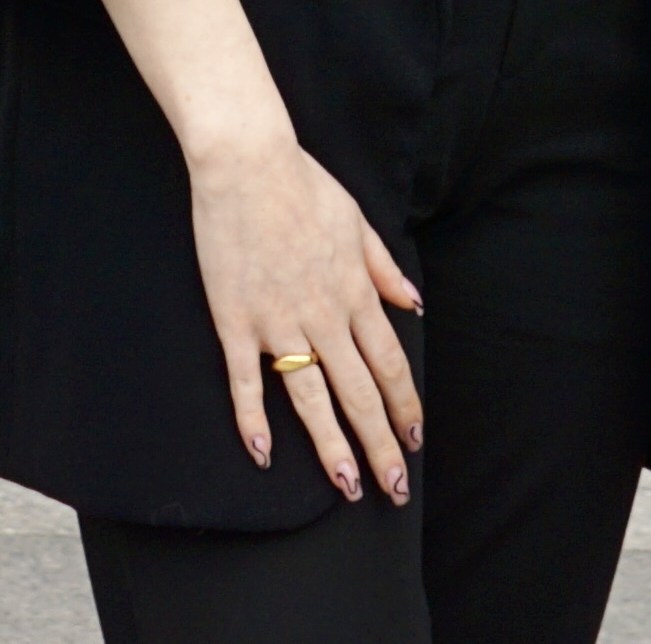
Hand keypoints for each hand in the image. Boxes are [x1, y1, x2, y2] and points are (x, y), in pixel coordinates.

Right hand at [182, 129, 422, 502]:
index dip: (403, 407)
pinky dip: (254, 418)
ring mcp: (278, 320)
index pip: (389, 363)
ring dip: (332, 445)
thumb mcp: (358, 220)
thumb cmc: (302, 182)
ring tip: (347, 485)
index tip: (414, 441)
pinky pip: (246, 378)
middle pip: (359, 391)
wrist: (246, 161)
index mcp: (355, 291)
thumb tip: (413, 303)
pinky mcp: (236, 319)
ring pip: (312, 396)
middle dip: (379, 444)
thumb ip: (383, 268)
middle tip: (392, 489)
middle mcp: (324, 314)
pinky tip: (263, 452)